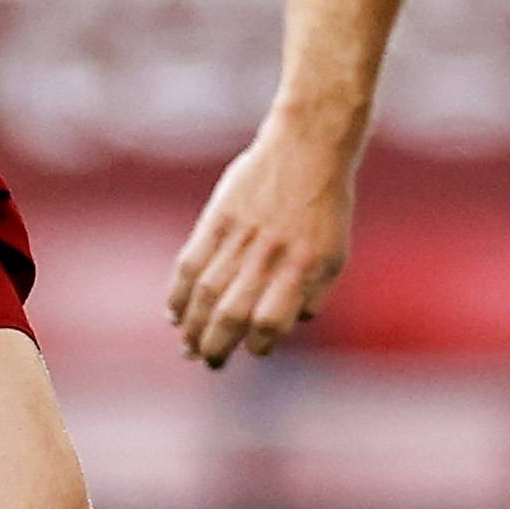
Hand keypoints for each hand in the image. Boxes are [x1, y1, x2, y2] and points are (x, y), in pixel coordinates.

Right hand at [168, 115, 354, 365]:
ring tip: (188, 346)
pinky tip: (174, 312)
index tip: (253, 350)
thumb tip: (291, 326)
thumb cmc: (324, 207)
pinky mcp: (218, 218)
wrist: (307, 148)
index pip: (271, 322)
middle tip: (208, 360)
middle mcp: (270, 256)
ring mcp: (241, 237)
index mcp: (303, 268)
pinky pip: (190, 263)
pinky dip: (177, 292)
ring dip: (192, 326)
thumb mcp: (335, 254)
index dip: (258, 344)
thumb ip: (315, 293)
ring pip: (206, 293)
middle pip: (232, 313)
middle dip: (216, 345)